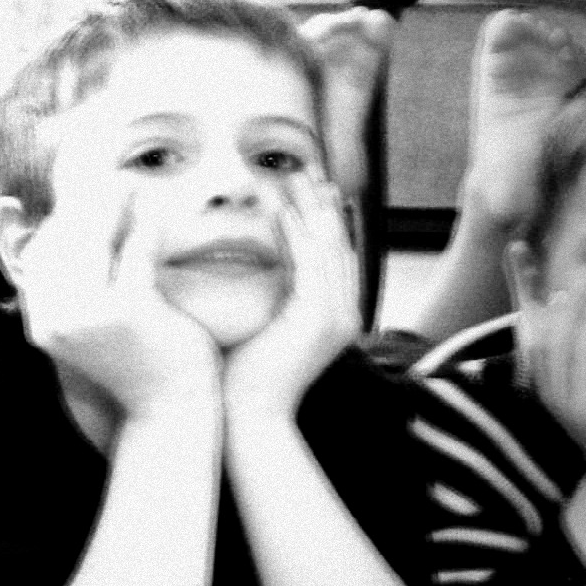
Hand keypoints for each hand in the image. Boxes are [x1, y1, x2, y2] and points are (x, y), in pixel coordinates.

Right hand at [17, 188, 218, 420]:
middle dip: (84, 204)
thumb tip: (63, 248)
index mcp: (41, 323)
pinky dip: (143, 224)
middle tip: (108, 177)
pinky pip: (134, 252)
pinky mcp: (127, 312)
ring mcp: (88, 315)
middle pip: (62, 241)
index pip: (40, 254)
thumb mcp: (91, 329)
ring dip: (112, 205)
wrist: (166, 410)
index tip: (82, 197)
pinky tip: (155, 207)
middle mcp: (56, 318)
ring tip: (130, 183)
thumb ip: (74, 294)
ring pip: (94, 241)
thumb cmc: (133, 367)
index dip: (60, 220)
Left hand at [222, 174, 361, 423]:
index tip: (306, 187)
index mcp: (332, 316)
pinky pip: (309, 263)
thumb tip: (244, 272)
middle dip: (322, 203)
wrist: (247, 419)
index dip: (322, 218)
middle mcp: (343, 314)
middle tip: (307, 167)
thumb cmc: (242, 379)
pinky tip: (281, 207)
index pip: (331, 256)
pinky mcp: (318, 318)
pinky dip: (295, 232)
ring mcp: (336, 315)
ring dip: (309, 207)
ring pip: (326, 246)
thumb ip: (266, 299)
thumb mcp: (261, 328)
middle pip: (337, 244)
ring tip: (294, 175)